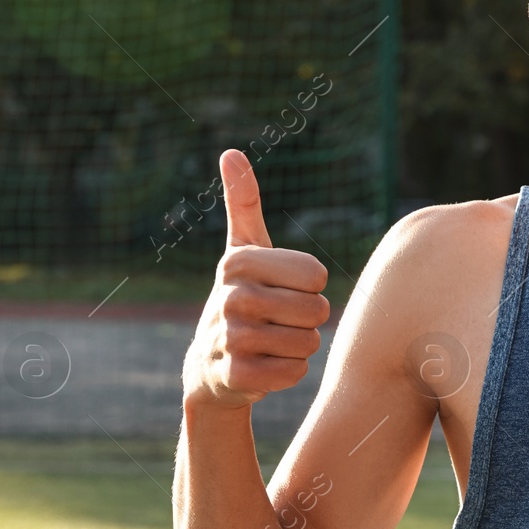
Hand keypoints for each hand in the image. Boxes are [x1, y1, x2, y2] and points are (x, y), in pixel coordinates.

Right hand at [183, 149, 330, 408]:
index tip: (284, 289)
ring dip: (302, 347)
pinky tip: (267, 366)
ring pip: (308, 343)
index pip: (316, 276)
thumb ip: (243, 202)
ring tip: (274, 342)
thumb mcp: (244, 249)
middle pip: (317, 310)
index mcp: (238, 262)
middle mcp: (230, 297)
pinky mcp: (235, 376)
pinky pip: (294, 373)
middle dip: (310, 320)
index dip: (311, 287)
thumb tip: (231, 152)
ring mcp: (229, 338)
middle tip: (281, 320)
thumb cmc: (242, 297)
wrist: (211, 365)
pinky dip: (290, 373)